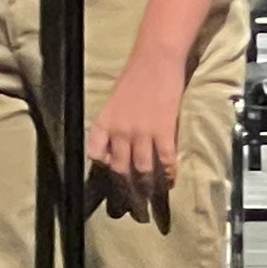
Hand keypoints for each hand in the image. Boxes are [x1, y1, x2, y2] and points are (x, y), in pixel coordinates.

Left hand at [87, 49, 185, 222]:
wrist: (155, 60)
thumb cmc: (134, 77)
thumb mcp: (114, 102)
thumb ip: (113, 125)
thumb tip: (116, 145)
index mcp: (104, 122)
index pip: (96, 154)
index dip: (103, 168)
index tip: (110, 178)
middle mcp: (120, 131)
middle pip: (120, 168)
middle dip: (126, 190)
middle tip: (132, 207)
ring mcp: (142, 133)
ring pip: (143, 169)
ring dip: (147, 187)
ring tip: (151, 202)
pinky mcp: (164, 131)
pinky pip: (165, 160)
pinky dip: (168, 174)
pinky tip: (170, 182)